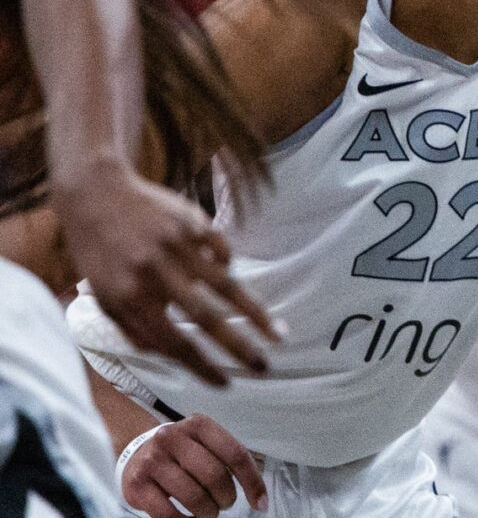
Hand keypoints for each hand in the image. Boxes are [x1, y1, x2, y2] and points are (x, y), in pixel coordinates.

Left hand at [54, 166, 278, 386]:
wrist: (97, 195)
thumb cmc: (100, 254)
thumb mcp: (103, 297)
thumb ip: (133, 327)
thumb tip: (168, 352)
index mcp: (131, 298)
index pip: (173, 343)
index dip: (202, 366)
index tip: (225, 382)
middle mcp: (158, 274)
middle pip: (207, 319)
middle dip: (238, 347)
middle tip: (263, 367)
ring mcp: (179, 246)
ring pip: (226, 285)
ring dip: (255, 314)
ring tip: (279, 334)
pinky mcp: (194, 222)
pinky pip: (222, 251)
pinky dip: (228, 266)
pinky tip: (230, 275)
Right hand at [122, 413, 267, 516]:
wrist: (136, 451)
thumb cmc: (182, 451)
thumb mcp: (205, 443)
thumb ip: (230, 458)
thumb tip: (259, 493)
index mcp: (199, 425)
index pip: (235, 455)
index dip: (252, 482)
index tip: (260, 503)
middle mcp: (173, 438)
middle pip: (215, 475)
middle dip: (227, 497)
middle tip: (225, 503)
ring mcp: (153, 461)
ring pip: (194, 497)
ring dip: (208, 512)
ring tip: (208, 512)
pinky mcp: (136, 485)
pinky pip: (167, 514)